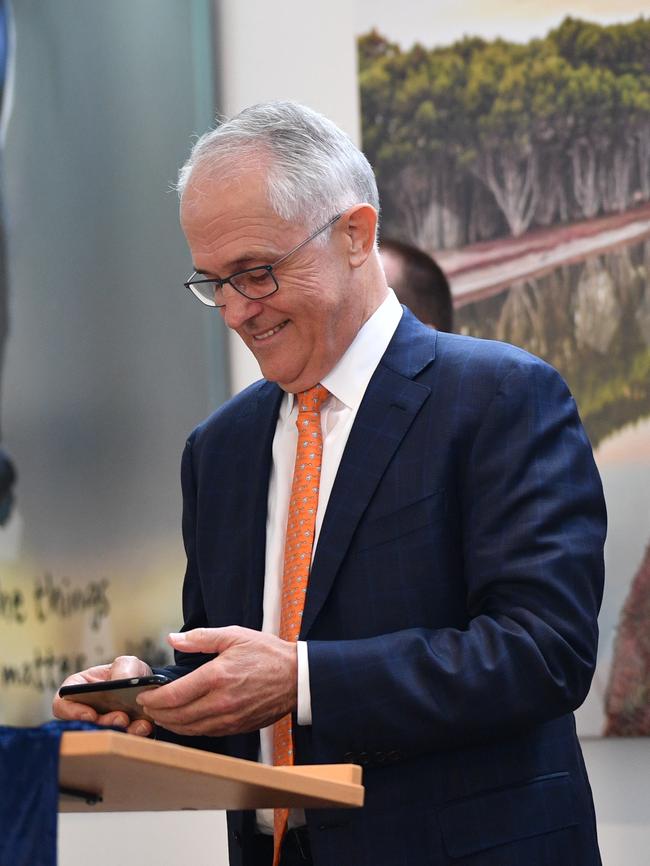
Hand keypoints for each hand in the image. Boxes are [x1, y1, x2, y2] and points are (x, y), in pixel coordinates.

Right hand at [52, 655, 153, 736]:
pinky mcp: (118, 737)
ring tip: (135, 723)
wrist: (150, 688)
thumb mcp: (128, 663)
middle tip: (121, 718)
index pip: (61, 704)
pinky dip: (134, 735)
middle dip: (103, 724)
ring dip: (119, 731)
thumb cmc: (130, 673)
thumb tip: (120, 681)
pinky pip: (122, 741)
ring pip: (102, 736)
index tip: (90, 714)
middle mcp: (85, 712)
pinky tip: (144, 726)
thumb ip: (123, 667)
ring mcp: (102, 727)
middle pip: (83, 726)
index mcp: (79, 690)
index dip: (71, 712)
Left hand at [138, 626, 296, 736]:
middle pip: (177, 717)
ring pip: (190, 730)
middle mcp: (221, 702)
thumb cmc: (268, 654)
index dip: (154, 698)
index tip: (144, 694)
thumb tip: (174, 639)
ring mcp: (229, 719)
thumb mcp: (234, 636)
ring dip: (170, 724)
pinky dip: (190, 730)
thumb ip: (201, 638)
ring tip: (160, 715)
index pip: (174, 695)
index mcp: (217, 677)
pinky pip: (206, 733)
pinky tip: (184, 721)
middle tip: (147, 707)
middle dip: (157, 713)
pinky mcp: (237, 727)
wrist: (297, 677)